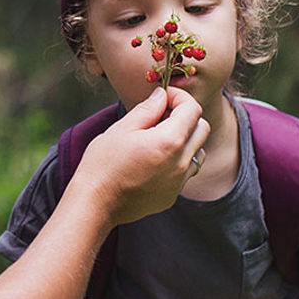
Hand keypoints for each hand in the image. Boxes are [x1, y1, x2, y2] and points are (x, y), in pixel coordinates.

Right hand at [76, 87, 208, 224]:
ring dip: (184, 139)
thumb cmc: (103, 164)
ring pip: (198, 150)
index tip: (163, 98)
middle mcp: (181, 162)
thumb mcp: (121, 129)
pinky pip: (186, 171)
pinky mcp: (172, 195)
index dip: (179, 97)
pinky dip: (176, 161)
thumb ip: (147, 109)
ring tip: (157, 140)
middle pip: (202, 128)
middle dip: (185, 116)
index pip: (192, 109)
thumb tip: (162, 95)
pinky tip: (152, 162)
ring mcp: (179, 182)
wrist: (96, 203)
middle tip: (160, 116)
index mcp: (169, 141)